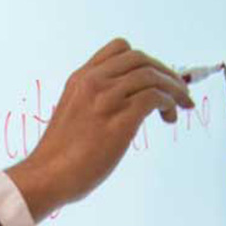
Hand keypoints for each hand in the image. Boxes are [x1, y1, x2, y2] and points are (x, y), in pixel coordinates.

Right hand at [5, 37, 194, 222]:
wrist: (46, 176)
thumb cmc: (58, 154)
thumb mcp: (72, 112)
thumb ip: (94, 100)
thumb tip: (125, 103)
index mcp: (80, 79)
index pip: (119, 49)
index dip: (144, 60)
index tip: (154, 78)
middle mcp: (92, 83)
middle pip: (141, 59)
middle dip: (165, 72)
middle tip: (177, 91)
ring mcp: (105, 100)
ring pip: (151, 75)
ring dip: (173, 88)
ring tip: (179, 106)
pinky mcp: (119, 120)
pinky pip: (154, 97)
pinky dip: (169, 102)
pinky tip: (168, 117)